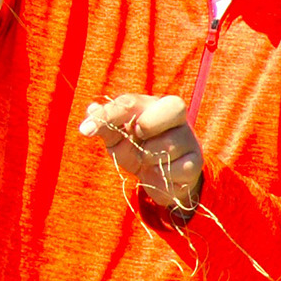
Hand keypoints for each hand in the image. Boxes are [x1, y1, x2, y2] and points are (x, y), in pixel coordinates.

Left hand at [81, 94, 202, 211]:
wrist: (159, 179)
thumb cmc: (136, 148)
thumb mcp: (116, 137)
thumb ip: (104, 123)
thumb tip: (92, 109)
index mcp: (152, 104)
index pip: (130, 102)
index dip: (107, 115)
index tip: (85, 130)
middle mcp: (176, 116)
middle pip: (173, 106)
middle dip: (148, 125)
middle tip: (138, 136)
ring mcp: (188, 138)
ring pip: (167, 145)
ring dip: (147, 157)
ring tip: (147, 158)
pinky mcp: (195, 162)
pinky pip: (176, 168)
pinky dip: (160, 174)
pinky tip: (159, 172)